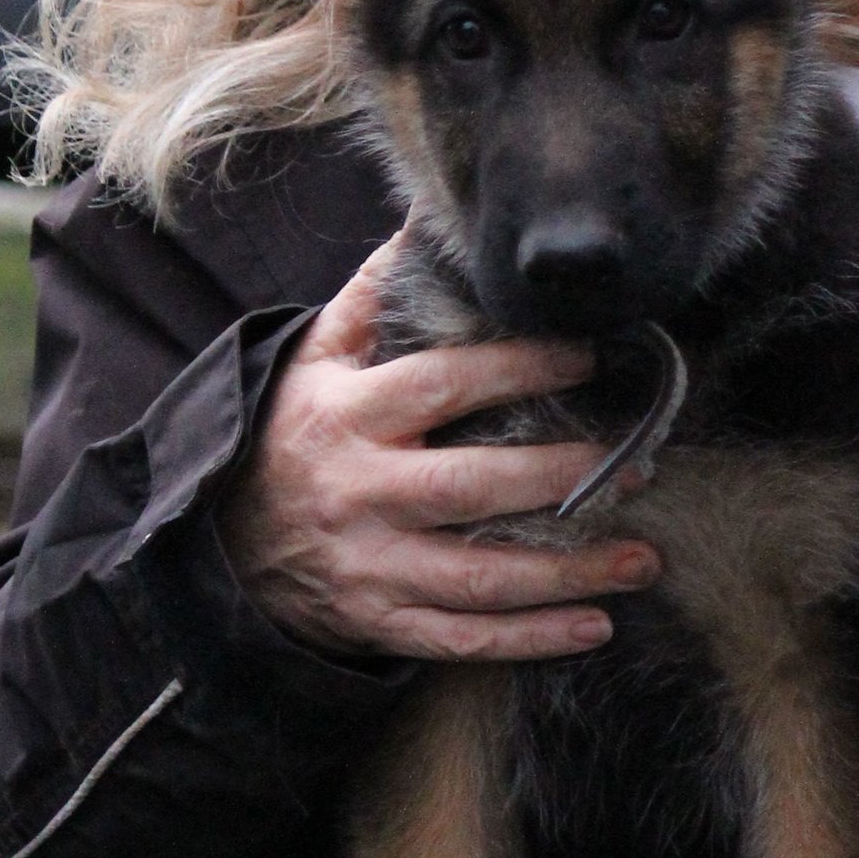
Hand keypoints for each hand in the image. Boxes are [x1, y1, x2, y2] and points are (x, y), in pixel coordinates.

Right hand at [218, 237, 661, 662]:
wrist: (215, 544)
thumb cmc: (287, 434)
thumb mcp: (311, 360)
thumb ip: (371, 296)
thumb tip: (425, 217)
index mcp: (350, 416)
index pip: (444, 386)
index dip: (518, 369)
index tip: (590, 358)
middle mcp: (362, 493)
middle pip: (470, 488)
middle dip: (560, 479)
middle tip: (639, 468)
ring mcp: (371, 566)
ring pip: (477, 578)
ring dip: (567, 575)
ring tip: (643, 560)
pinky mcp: (378, 621)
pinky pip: (462, 638)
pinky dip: (531, 640)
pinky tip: (596, 628)